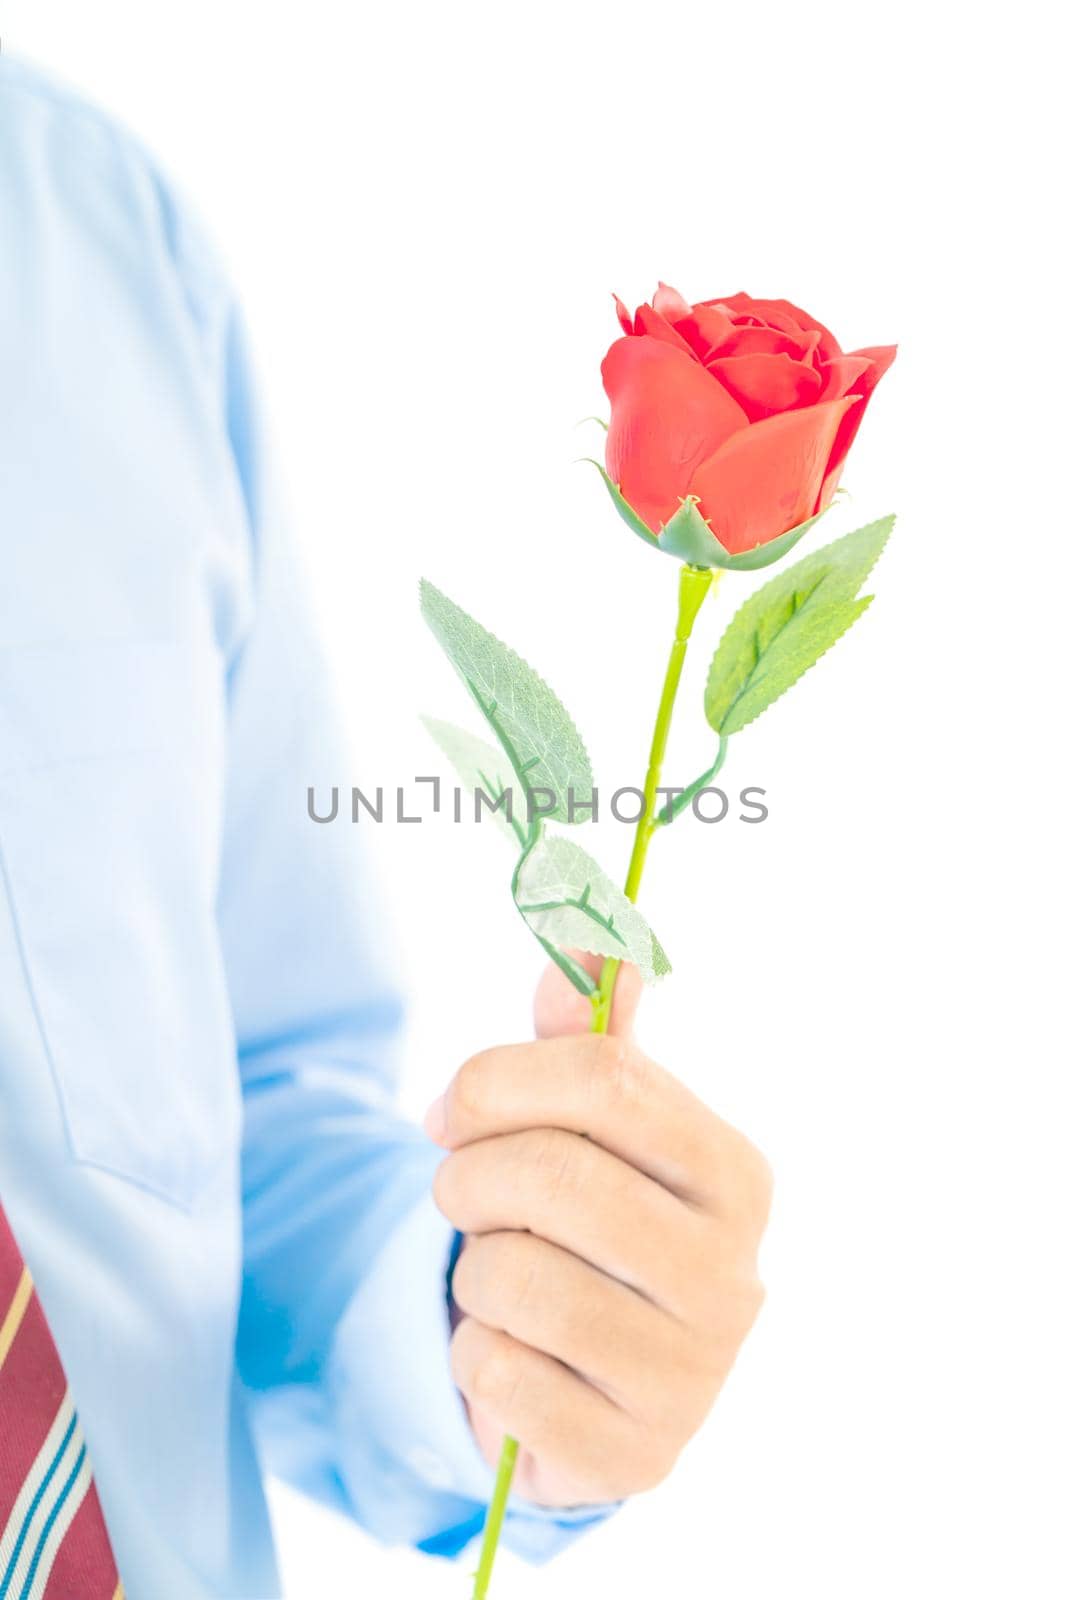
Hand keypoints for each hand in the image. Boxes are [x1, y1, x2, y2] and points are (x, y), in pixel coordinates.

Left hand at [424, 958, 771, 1507]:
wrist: (589, 1377)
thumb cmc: (586, 1223)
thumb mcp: (588, 1124)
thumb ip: (586, 1031)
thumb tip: (591, 926)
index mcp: (734, 1172)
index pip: (605, 1079)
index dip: (497, 1081)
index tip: (449, 1109)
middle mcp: (735, 1274)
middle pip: (555, 1175)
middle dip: (469, 1177)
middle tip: (461, 1194)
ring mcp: (693, 1376)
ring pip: (515, 1279)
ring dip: (472, 1270)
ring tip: (500, 1275)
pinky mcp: (633, 1457)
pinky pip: (498, 1377)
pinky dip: (474, 1356)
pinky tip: (512, 1353)